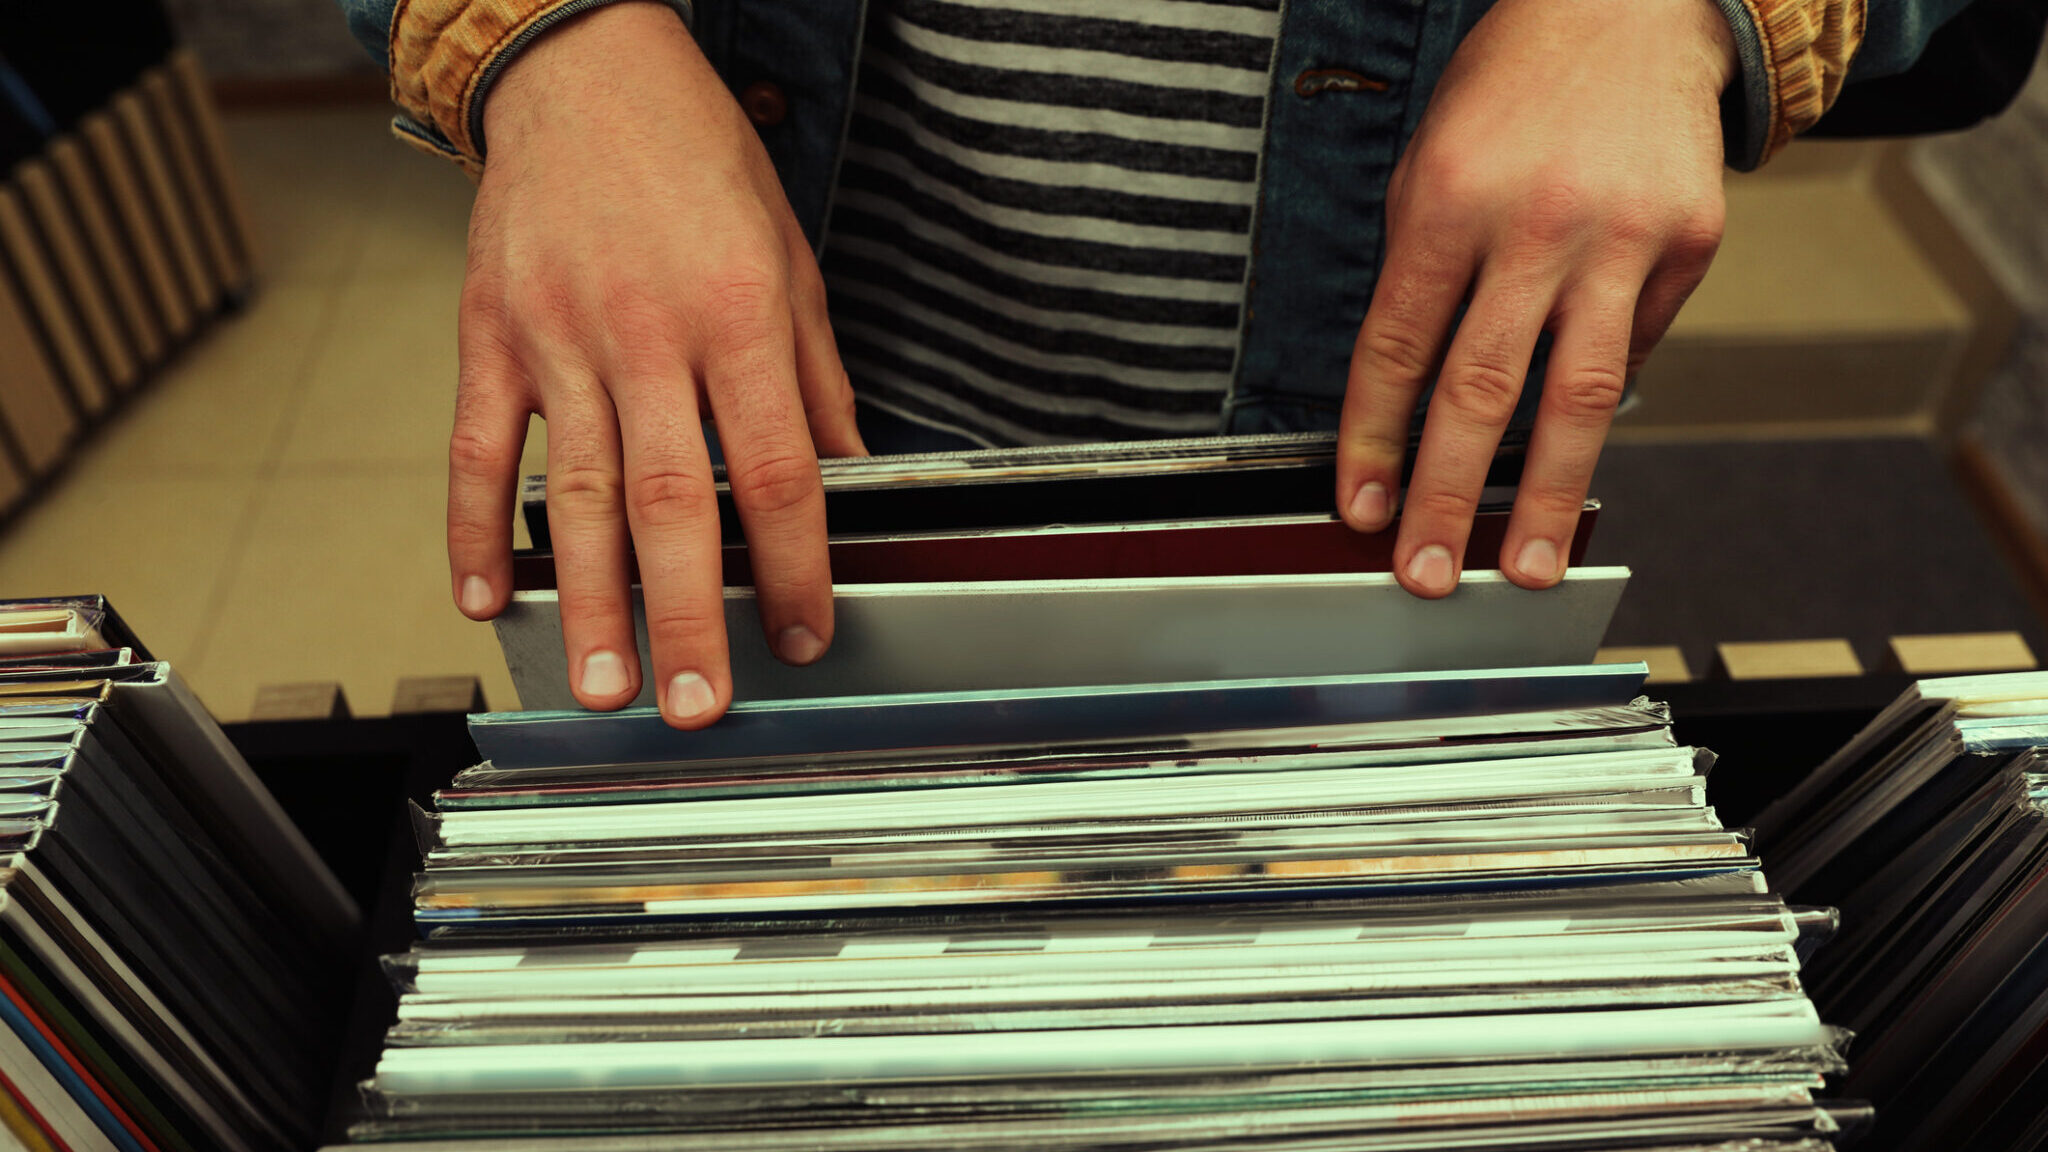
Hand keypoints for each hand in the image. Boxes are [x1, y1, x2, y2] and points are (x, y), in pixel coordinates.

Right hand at [448, 1, 865, 726]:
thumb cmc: (695, 157)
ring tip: (604, 681)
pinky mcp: (490, 334)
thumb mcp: (792, 258)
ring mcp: (558, 337)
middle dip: (688, 614)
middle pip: (672, 501)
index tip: (809, 632)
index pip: (778, 471)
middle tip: (698, 701)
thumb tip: (852, 477)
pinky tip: (486, 599)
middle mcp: (646, 333)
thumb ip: (817, 379)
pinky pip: (474, 447)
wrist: (582, 69)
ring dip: (590, 598)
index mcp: (738, 315)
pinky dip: (474, 529)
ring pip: (573, 491)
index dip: (798, 566)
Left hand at [1337, 0, 1735, 595]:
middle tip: (1426, 572)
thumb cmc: (1513, 90)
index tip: (1360, 508)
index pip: (1396, 348)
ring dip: (1545, 494)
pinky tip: (1572, 442)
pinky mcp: (1689, 244)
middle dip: (1445, 495)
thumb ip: (1420, 276)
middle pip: (1481, 388)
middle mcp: (1536, 223)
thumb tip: (1410, 397)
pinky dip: (1597, 398)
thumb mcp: (1429, 164)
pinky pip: (1634, 347)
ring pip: (1578, 394)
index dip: (1372, 440)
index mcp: (1446, 200)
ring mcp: (1621, 237)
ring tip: (1525, 565)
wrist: (1631, 9)